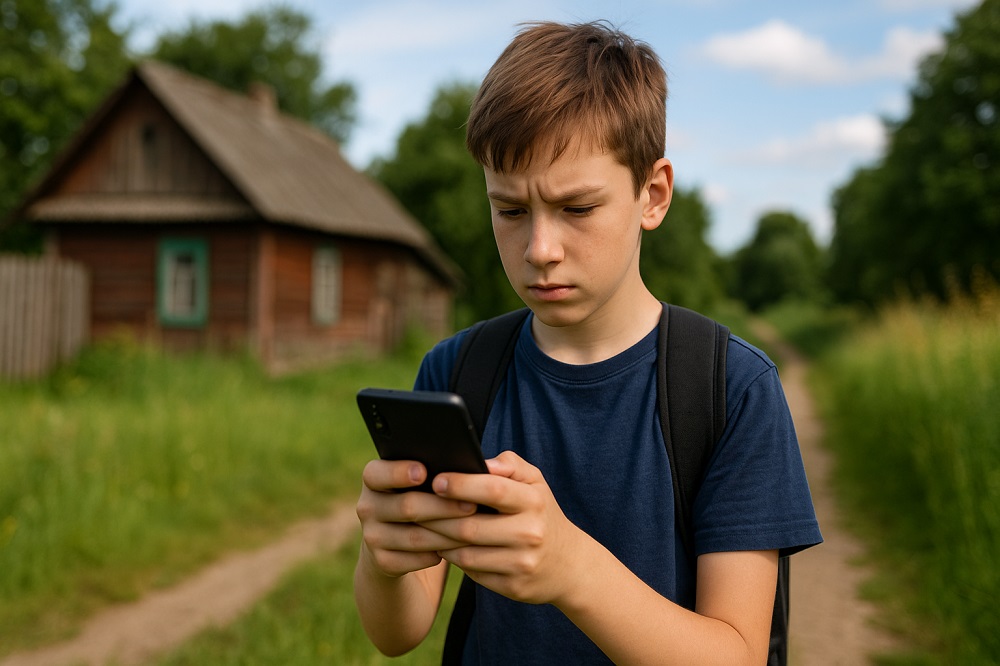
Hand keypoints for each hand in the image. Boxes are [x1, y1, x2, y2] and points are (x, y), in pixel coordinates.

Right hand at [356, 458, 477, 577]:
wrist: (396, 542)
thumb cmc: (420, 499)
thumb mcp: (419, 482)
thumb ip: (434, 472)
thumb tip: (468, 470)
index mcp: (373, 479)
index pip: (377, 473)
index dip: (398, 472)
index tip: (424, 472)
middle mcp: (367, 507)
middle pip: (407, 506)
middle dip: (443, 506)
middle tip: (472, 505)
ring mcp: (372, 536)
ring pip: (415, 537)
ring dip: (448, 534)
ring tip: (474, 529)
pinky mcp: (382, 562)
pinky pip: (415, 560)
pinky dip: (439, 555)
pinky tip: (458, 548)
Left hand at [422, 451, 588, 605]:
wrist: (569, 564)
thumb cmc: (541, 512)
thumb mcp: (536, 483)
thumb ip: (510, 465)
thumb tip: (479, 460)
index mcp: (534, 501)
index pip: (493, 490)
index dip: (461, 484)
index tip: (435, 480)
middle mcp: (530, 533)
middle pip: (471, 526)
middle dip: (437, 517)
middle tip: (413, 506)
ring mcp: (522, 563)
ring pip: (466, 553)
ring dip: (439, 540)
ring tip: (422, 527)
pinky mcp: (513, 587)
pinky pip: (473, 572)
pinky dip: (454, 559)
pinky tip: (442, 547)